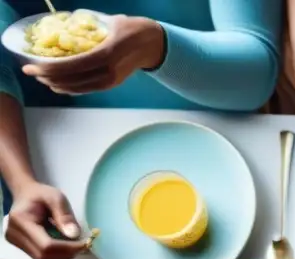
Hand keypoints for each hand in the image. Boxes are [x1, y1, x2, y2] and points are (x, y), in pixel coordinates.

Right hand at [4, 181, 85, 258]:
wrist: (26, 195)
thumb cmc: (41, 194)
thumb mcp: (56, 197)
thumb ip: (65, 215)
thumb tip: (74, 235)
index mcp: (20, 221)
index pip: (46, 245)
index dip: (67, 248)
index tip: (85, 243)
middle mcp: (14, 235)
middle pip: (44, 256)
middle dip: (67, 253)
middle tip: (83, 245)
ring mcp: (16, 243)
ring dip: (63, 255)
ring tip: (74, 243)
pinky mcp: (22, 248)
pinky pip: (42, 258)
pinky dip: (57, 254)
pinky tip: (65, 244)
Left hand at [22, 16, 164, 94]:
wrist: (153, 45)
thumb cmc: (132, 29)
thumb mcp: (110, 22)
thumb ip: (88, 28)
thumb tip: (64, 28)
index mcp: (106, 54)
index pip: (71, 66)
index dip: (49, 68)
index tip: (32, 65)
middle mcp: (108, 72)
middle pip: (72, 80)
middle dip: (48, 78)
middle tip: (31, 71)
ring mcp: (110, 80)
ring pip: (78, 88)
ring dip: (57, 84)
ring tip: (42, 78)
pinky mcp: (111, 84)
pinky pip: (86, 89)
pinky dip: (70, 88)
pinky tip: (59, 84)